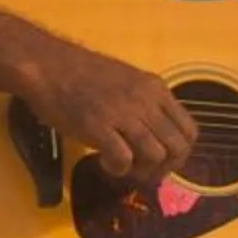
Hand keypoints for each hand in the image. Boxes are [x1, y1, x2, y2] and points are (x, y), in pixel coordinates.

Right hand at [18, 46, 195, 182]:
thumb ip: (146, 105)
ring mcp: (122, 113)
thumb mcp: (127, 81)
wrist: (47, 65)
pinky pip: (123, 160)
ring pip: (155, 156)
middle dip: (163, 168)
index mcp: (155, 88)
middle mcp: (145, 100)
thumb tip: (157, 138)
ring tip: (122, 167)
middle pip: (177, 148)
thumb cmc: (82, 73)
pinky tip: (105, 162)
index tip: (162, 162)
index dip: (180, 154)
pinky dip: (118, 169)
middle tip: (142, 172)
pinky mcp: (98, 126)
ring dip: (141, 171)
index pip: (189, 130)